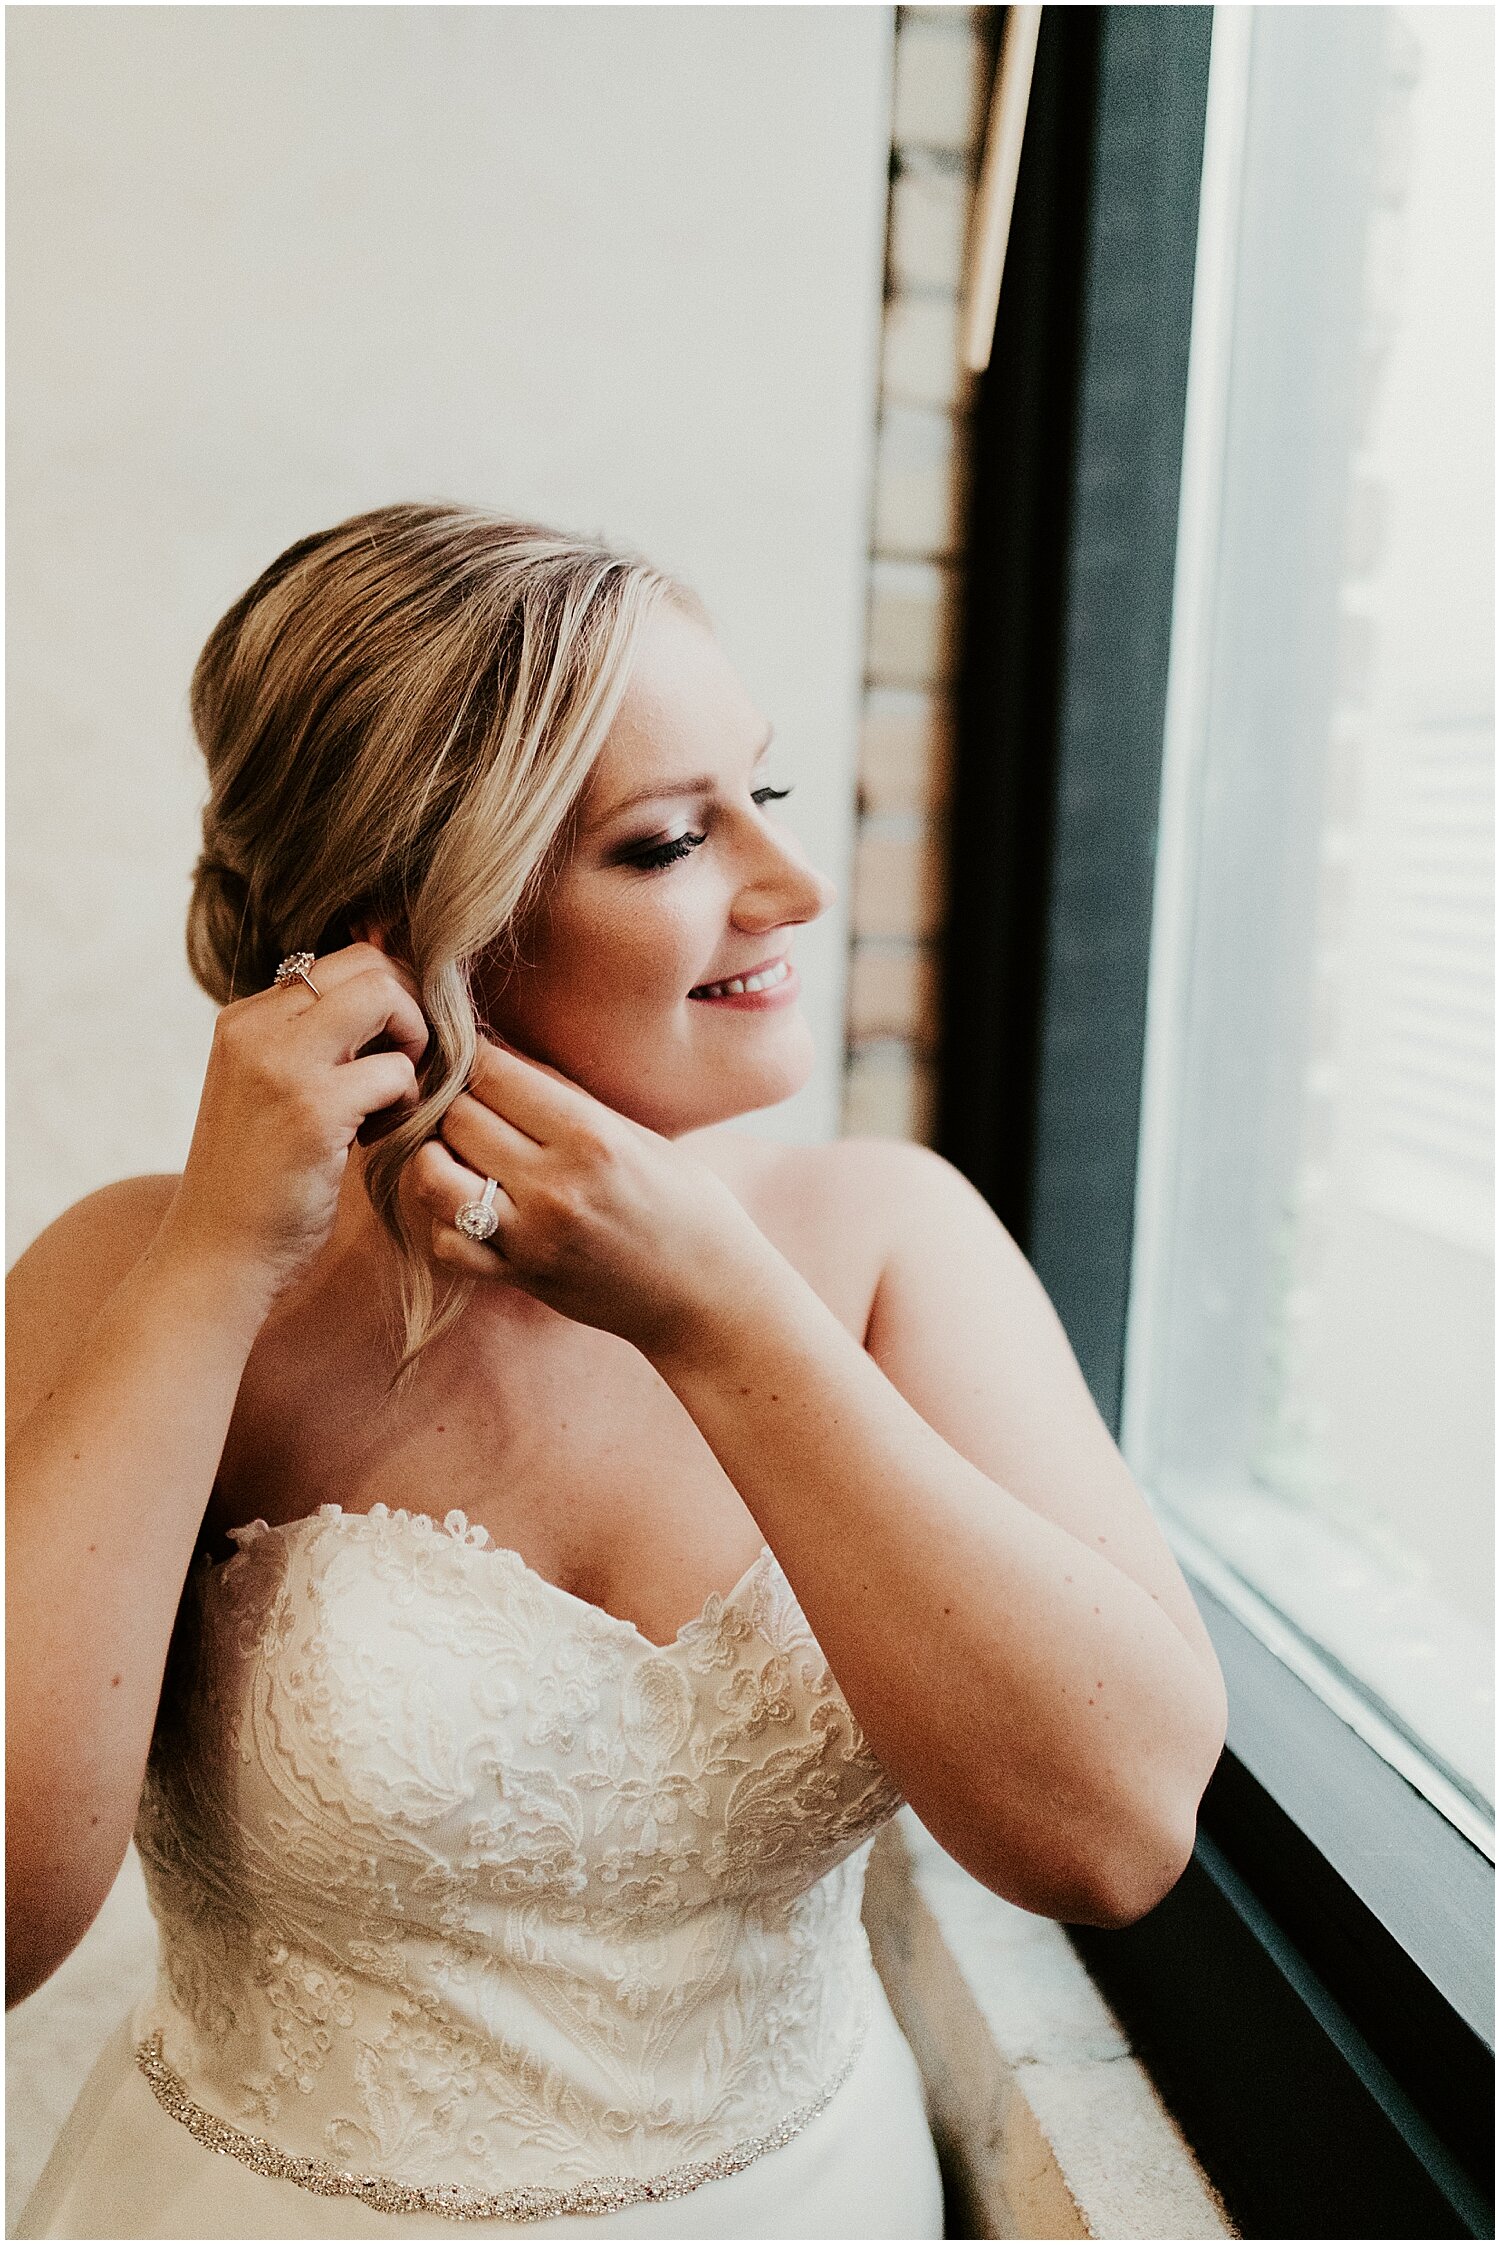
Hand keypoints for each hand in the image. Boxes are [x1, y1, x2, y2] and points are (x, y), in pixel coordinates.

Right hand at [158, 942, 429, 1316]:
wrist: (216, 1259)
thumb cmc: (257, 1182)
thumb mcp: (272, 1091)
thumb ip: (316, 1042)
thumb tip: (393, 984)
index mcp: (244, 1018)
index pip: (342, 959)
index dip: (389, 998)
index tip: (388, 1051)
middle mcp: (255, 1027)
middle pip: (370, 962)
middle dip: (410, 1010)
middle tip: (402, 1069)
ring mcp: (281, 1064)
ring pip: (385, 996)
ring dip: (412, 1048)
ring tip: (388, 1102)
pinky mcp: (312, 1110)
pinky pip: (397, 1071)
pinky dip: (407, 1103)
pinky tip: (376, 1139)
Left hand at [403, 1037, 775, 1356]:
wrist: (708, 1295)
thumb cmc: (686, 1204)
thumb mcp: (637, 1134)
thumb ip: (565, 1095)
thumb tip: (499, 1052)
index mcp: (591, 1137)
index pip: (493, 1073)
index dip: (479, 1059)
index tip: (484, 1061)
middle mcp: (555, 1185)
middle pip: (457, 1116)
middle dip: (457, 1102)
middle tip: (475, 1105)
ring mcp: (531, 1236)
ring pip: (433, 1175)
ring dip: (436, 1156)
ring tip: (462, 1153)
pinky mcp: (519, 1276)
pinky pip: (446, 1241)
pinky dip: (444, 1221)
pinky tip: (468, 1207)